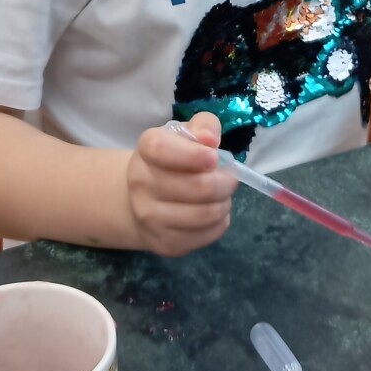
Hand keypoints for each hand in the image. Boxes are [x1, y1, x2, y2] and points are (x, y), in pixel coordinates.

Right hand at [125, 112, 237, 256]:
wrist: (140, 200)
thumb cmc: (172, 161)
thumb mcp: (185, 136)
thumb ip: (203, 127)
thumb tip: (210, 139)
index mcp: (146, 150)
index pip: (162, 149)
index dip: (192, 154)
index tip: (214, 157)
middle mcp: (141, 184)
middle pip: (197, 187)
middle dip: (225, 182)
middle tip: (230, 178)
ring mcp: (150, 218)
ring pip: (206, 214)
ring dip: (224, 203)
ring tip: (222, 196)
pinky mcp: (164, 243)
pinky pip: (208, 235)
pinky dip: (220, 222)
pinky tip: (213, 212)